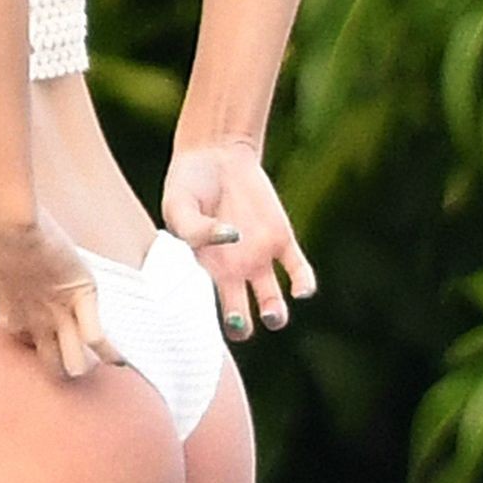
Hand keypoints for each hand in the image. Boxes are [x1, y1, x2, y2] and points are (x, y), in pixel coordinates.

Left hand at [0, 206, 122, 383]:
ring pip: (76, 364)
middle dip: (69, 370)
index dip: (50, 352)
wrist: (5, 225)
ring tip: (103, 362)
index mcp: (15, 322)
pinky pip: (96, 337)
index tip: (60, 345)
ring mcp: (58, 313)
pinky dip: (110, 352)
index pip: (35, 353)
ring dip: (89, 365)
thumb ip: (14, 290)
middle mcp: (36, 325)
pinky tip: (120, 360)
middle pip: (54, 370)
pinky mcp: (80, 295)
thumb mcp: (5, 272)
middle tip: (82, 360)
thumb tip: (17, 284)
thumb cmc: (4, 240)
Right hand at [161, 139, 316, 340]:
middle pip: (241, 319)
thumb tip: (228, 237)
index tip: (204, 324)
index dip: (206, 328)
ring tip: (271, 312)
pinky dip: (304, 284)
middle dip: (242, 329)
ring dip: (274, 315)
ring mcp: (258, 259)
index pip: (205, 313)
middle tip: (238, 321)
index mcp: (202, 270)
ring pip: (272, 304)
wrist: (216, 154)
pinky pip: (299, 271)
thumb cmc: (188, 183)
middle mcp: (232, 272)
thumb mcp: (178, 205)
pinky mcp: (282, 240)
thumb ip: (195, 228)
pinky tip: (301, 290)